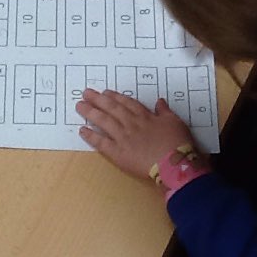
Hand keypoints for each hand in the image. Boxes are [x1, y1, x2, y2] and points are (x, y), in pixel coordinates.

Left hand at [76, 89, 195, 179]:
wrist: (173, 163)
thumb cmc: (177, 143)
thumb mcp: (175, 122)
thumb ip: (165, 111)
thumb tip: (160, 101)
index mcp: (145, 116)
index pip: (126, 103)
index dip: (114, 97)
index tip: (104, 93)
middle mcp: (131, 124)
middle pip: (111, 108)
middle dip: (97, 100)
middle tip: (85, 93)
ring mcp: (123, 138)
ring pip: (104, 122)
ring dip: (91, 113)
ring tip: (79, 106)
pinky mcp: (117, 153)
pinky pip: (101, 143)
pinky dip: (91, 136)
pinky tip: (82, 130)